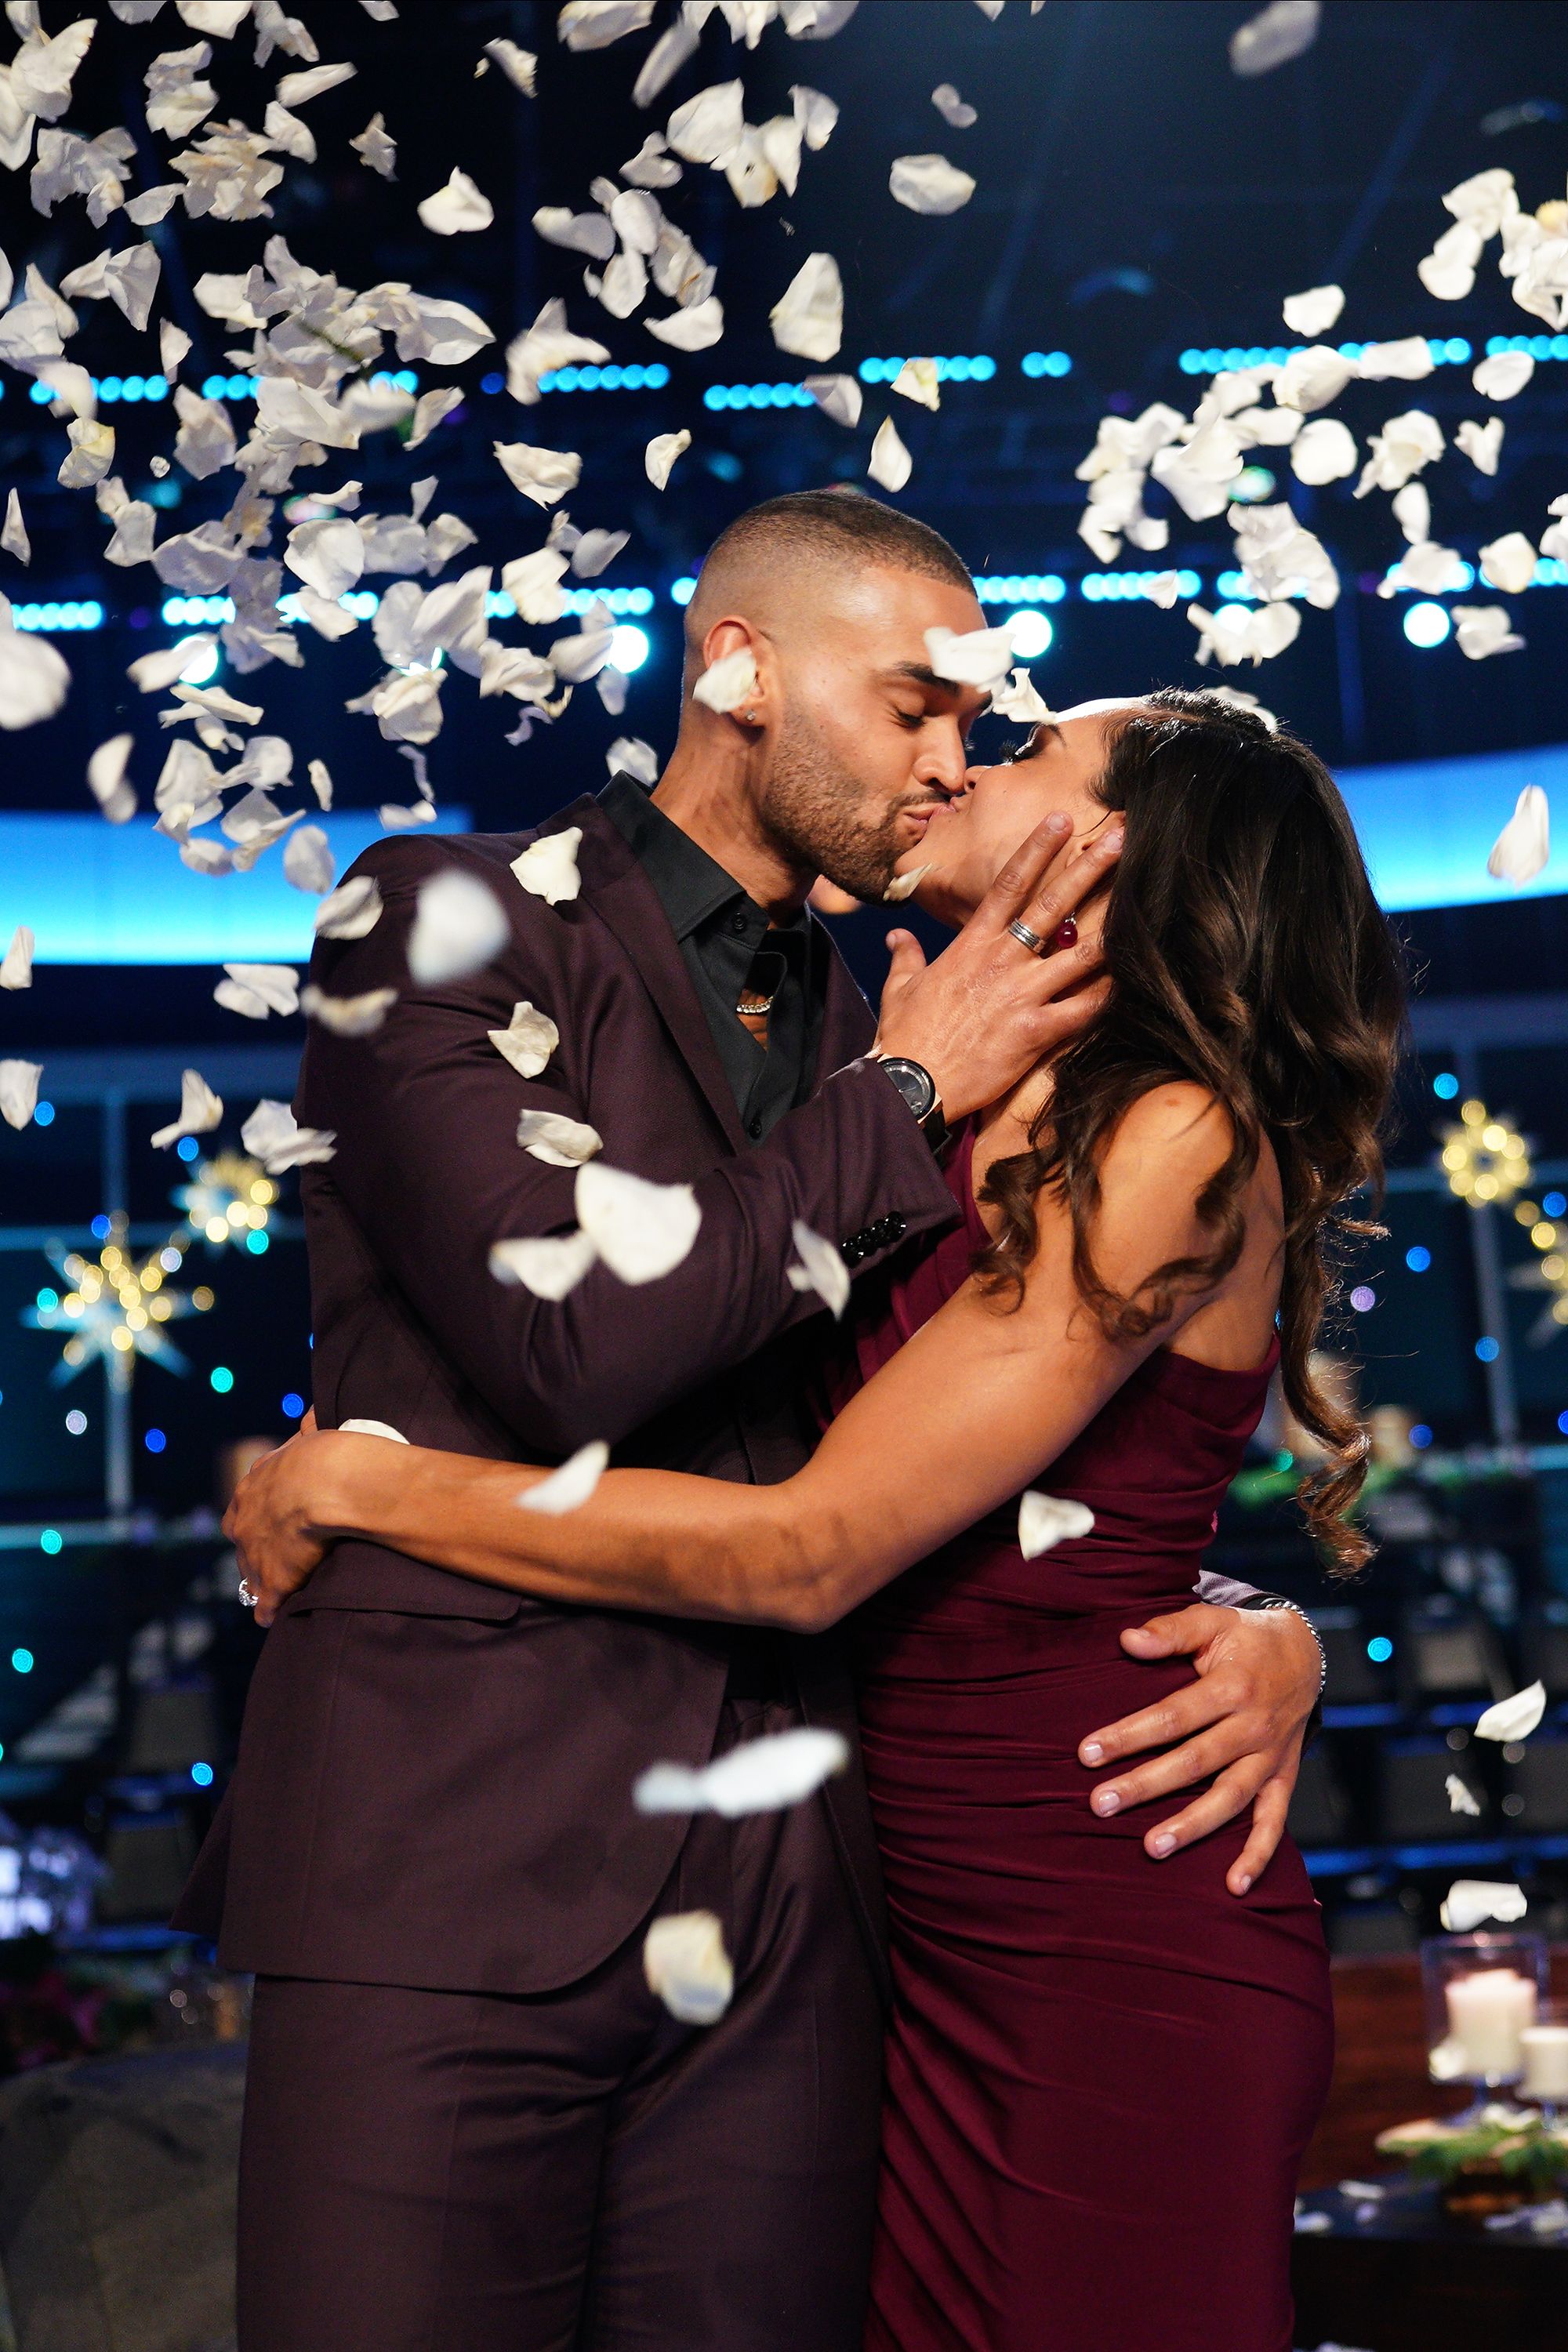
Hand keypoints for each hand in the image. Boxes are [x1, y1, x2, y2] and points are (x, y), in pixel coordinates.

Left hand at [224, 1427, 349, 1628]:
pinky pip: (264, 1604)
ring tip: (276, 1590)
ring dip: (261, 1580)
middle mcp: (244, 1521)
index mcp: (252, 1487)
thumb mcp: (311, 1435)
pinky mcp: (271, 1581)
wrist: (325, 1483)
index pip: (244, 1506)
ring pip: (250, 1573)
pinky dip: (270, 1610)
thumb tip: (311, 1415)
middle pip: (241, 1541)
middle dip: (254, 1548)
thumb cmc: (323, 1455)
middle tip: (272, 1556)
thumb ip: (307, 1430)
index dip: (257, 1515)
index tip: (271, 1520)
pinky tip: (274, 1617)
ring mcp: (255, 1554)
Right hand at [871, 814, 1119, 1120]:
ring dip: (1113, 929)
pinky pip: (1082, 1009)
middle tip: (1119, 839)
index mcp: (971, 945)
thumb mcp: (900, 988)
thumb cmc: (905, 1036)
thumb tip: (896, 937)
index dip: (1037, 849)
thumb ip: (905, 955)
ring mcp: (1021, 995)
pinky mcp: (1035, 1031)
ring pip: (1079, 955)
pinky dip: (1108, 996)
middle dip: (1089, 869)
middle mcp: (1002, 961)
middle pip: (1053, 905)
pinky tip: (1133, 982)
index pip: (1009, 885)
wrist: (911, 1083)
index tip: (1061, 820)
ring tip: (1146, 905)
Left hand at [1077, 1603, 1319, 1894]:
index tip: (1087, 1753)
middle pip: (1194, 1762)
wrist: (1306, 1654)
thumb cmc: (1245, 1639)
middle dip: (1145, 1785)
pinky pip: (1273, 1822)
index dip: (1129, 1735)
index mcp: (1232, 1687)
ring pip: (1230, 1798)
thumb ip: (1171, 1630)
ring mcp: (1271, 1757)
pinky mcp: (1283, 1778)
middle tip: (1100, 1804)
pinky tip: (1234, 1886)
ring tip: (1151, 1846)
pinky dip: (1258, 1856)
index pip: (1172, 1716)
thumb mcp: (1212, 1621)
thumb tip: (1127, 1640)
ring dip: (1192, 1826)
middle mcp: (1254, 1726)